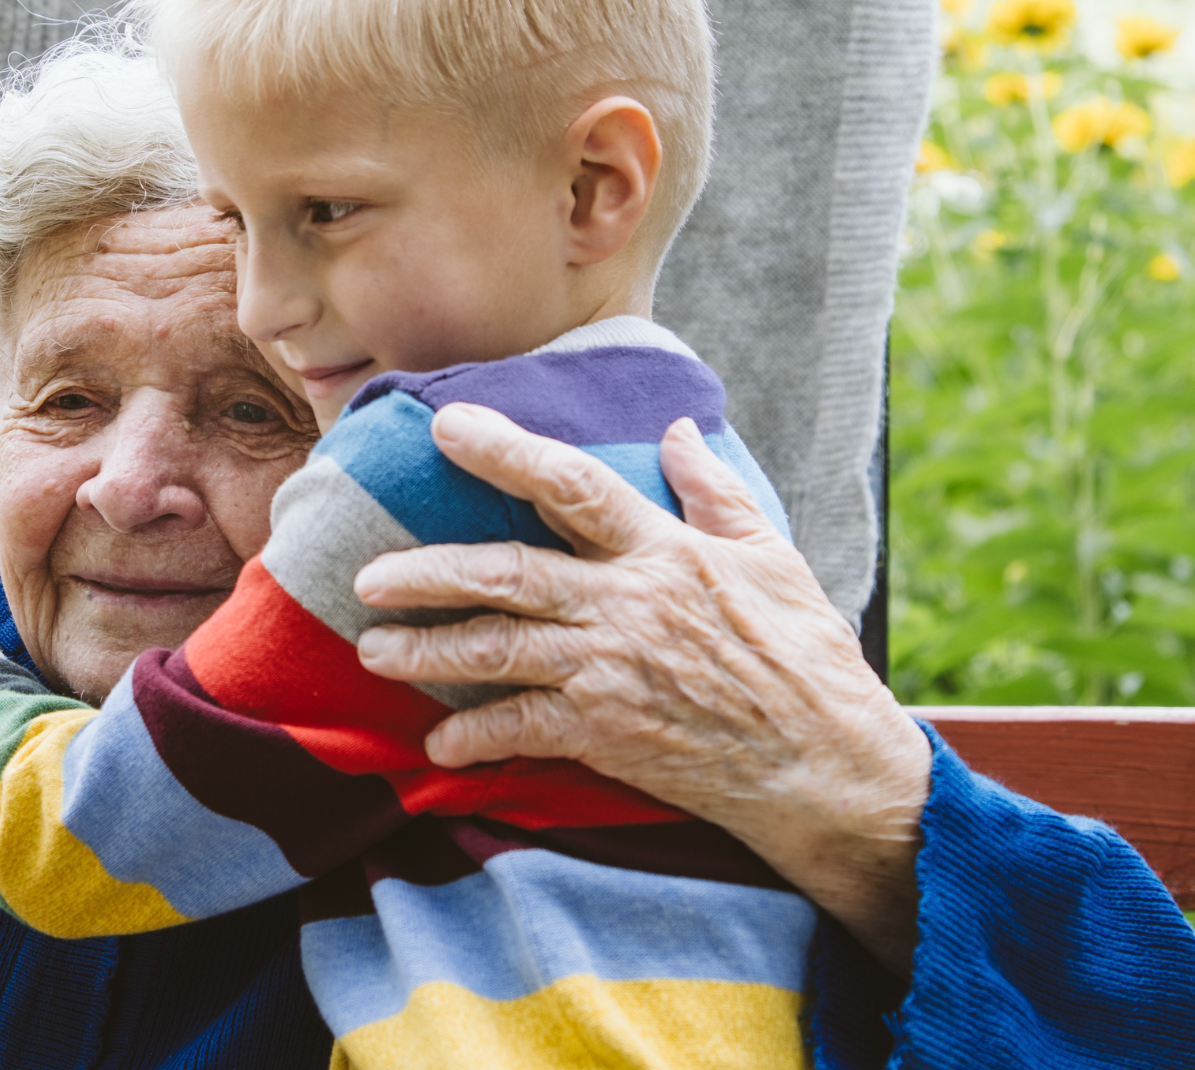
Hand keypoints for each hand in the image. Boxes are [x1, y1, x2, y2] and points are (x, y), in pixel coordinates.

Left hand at [353, 404, 931, 974]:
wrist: (826, 767)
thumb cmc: (805, 658)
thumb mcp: (772, 558)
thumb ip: (715, 492)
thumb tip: (679, 429)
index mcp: (663, 552)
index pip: (571, 484)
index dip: (505, 451)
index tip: (448, 427)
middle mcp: (625, 605)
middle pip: (505, 573)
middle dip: (427, 572)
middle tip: (368, 578)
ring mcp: (610, 671)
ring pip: (496, 651)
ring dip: (427, 652)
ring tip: (375, 650)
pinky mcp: (607, 734)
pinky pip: (522, 729)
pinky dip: (475, 736)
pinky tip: (440, 742)